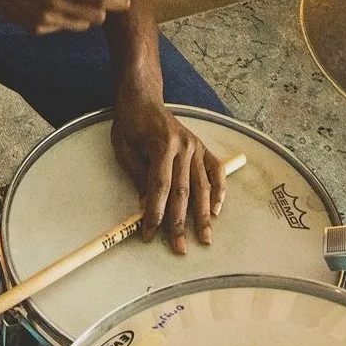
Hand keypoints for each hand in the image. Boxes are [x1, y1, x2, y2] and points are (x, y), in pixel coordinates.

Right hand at [0, 0, 129, 33]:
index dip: (118, 1)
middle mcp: (53, 4)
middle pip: (95, 16)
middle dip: (102, 8)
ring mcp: (44, 20)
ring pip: (81, 25)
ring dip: (85, 15)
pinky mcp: (36, 29)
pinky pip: (63, 28)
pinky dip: (66, 19)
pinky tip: (53, 4)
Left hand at [110, 99, 226, 252]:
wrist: (143, 98)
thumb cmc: (130, 124)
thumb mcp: (125, 149)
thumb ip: (139, 177)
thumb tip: (148, 207)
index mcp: (161, 145)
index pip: (159, 187)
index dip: (154, 212)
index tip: (149, 233)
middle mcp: (183, 146)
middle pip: (183, 192)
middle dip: (180, 223)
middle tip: (179, 248)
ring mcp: (195, 147)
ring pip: (202, 186)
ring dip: (204, 215)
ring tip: (205, 237)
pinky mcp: (202, 147)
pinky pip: (216, 171)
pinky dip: (220, 191)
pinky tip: (217, 210)